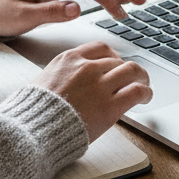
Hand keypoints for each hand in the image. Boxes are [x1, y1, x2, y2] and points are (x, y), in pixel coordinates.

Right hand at [34, 41, 152, 141]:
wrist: (32, 131)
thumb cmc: (32, 112)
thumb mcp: (41, 81)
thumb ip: (59, 76)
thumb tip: (63, 82)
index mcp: (69, 59)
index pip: (101, 48)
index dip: (113, 57)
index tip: (116, 64)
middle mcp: (87, 68)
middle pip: (118, 60)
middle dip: (127, 70)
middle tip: (132, 79)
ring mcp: (100, 85)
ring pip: (133, 70)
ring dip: (142, 77)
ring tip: (145, 86)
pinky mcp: (110, 106)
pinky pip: (137, 91)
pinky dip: (146, 92)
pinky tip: (146, 97)